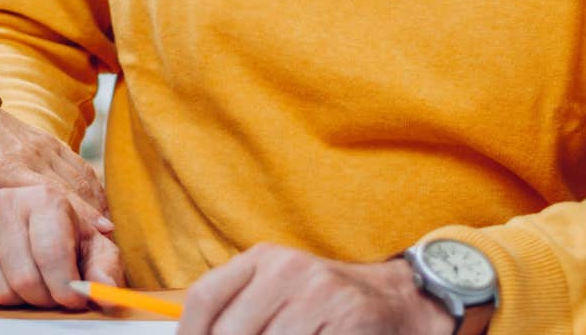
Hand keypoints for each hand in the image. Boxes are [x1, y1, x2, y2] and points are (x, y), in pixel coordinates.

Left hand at [0, 85, 109, 228]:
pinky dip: (92, 189)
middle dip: (94, 217)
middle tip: (109, 246)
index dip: (77, 214)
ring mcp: (44, 144)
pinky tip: (98, 211)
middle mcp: (31, 151)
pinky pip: (79, 166)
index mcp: (4, 164)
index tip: (101, 233)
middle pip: (72, 188)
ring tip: (106, 236)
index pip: (48, 193)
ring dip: (96, 206)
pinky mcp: (50, 141)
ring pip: (81, 177)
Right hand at [0, 185, 124, 308]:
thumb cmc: (64, 233)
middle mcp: (4, 202)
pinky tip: (9, 279)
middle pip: (25, 279)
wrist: (25, 217)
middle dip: (44, 298)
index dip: (66, 288)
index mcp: (43, 196)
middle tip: (52, 292)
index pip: (53, 255)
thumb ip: (104, 268)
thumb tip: (105, 292)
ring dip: (19, 300)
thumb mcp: (91, 245)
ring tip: (32, 283)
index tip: (73, 299)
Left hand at [180, 246, 452, 334]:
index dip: (191, 334)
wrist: (394, 299)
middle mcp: (289, 269)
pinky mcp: (349, 318)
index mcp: (263, 258)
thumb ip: (238, 309)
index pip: (206, 297)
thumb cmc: (323, 301)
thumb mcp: (276, 290)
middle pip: (231, 332)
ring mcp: (321, 294)